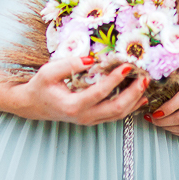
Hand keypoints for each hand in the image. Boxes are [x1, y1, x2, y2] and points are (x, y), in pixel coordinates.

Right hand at [14, 57, 148, 125]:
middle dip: (133, 93)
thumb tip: (93, 59)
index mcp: (72, 106)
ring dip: (134, 100)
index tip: (128, 66)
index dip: (115, 79)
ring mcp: (89, 120)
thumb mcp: (49, 71)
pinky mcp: (93, 119)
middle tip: (144, 78)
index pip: (100, 93)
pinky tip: (141, 98)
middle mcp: (83, 117)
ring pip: (118, 115)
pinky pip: (115, 116)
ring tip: (145, 84)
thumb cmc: (41, 86)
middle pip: (115, 108)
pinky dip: (130, 107)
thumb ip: (70, 64)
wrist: (33, 105)